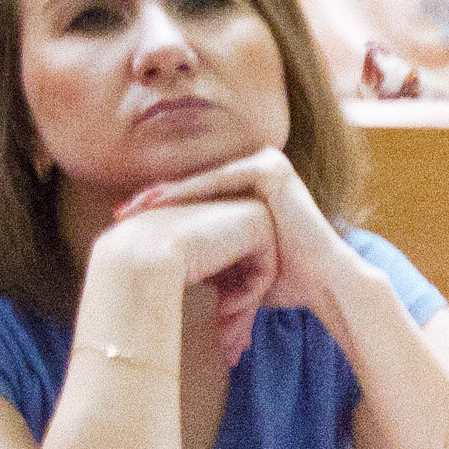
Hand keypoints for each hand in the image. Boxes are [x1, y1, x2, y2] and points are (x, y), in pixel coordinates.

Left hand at [110, 145, 365, 357]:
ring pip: (203, 182)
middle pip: (198, 186)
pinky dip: (188, 193)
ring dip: (166, 195)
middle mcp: (261, 170)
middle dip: (157, 201)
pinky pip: (218, 181)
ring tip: (134, 210)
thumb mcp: (241, 264)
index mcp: (255, 189)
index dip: (165, 212)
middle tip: (121, 215)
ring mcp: (267, 164)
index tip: (131, 226)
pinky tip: (159, 204)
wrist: (326, 284)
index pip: (201, 197)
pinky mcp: (270, 169)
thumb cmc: (289, 282)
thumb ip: (214, 257)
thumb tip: (179, 270)